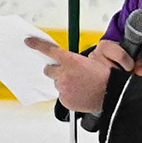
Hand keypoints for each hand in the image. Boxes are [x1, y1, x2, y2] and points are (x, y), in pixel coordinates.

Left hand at [27, 37, 141, 113]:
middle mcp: (64, 74)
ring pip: (56, 83)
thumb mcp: (91, 61)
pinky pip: (62, 96)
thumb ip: (72, 60)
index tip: (28, 42)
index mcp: (71, 61)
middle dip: (55, 70)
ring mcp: (64, 88)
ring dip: (64, 83)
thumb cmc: (105, 77)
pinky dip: (68, 95)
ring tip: (80, 85)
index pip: (50, 50)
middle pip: (49, 70)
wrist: (113, 94)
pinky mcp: (65, 100)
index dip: (37, 45)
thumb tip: (63, 62)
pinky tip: (80, 93)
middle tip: (68, 73)